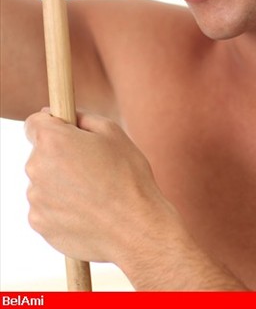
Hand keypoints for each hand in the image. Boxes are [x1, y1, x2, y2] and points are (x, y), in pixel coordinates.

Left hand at [25, 109, 246, 288]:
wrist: (135, 228)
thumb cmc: (128, 175)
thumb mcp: (112, 132)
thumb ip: (80, 118)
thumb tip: (60, 115)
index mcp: (52, 140)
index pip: (33, 123)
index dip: (52, 125)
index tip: (67, 133)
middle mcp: (36, 167)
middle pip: (40, 153)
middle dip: (60, 155)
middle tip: (91, 166)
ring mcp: (35, 198)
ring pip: (44, 181)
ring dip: (61, 182)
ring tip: (93, 192)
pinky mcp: (39, 223)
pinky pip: (46, 206)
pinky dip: (61, 206)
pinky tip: (86, 210)